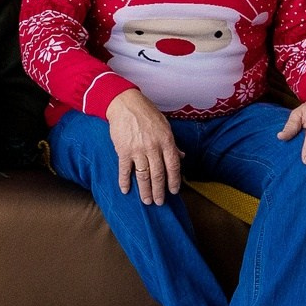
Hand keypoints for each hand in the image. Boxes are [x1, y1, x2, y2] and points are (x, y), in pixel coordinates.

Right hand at [104, 89, 181, 205]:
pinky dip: (125, 182)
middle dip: (159, 191)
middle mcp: (153, 147)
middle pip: (158, 175)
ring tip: (146, 201)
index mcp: (166, 141)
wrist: (125, 103)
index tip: (174, 191)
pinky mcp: (123, 150)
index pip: (173, 166)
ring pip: (143, 176)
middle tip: (159, 202)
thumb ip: (173, 144)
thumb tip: (182, 156)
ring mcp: (137, 150)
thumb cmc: (147, 113)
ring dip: (145, 191)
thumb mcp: (165, 126)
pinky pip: (124, 170)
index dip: (174, 181)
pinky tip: (126, 190)